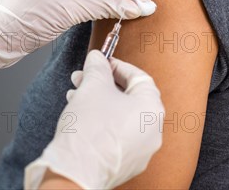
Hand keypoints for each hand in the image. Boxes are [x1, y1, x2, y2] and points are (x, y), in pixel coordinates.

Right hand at [25, 50, 164, 189]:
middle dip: (103, 84)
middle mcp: (153, 132)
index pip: (139, 77)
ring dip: (99, 102)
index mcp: (152, 110)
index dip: (117, 66)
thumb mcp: (92, 86)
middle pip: (129, 97)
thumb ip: (98, 67)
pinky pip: (117, 135)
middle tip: (84, 77)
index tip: (101, 62)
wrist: (75, 171)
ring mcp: (141, 151)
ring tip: (76, 96)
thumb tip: (98, 58)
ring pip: (121, 116)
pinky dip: (102, 122)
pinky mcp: (126, 163)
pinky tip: (82, 117)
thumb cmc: (88, 130)